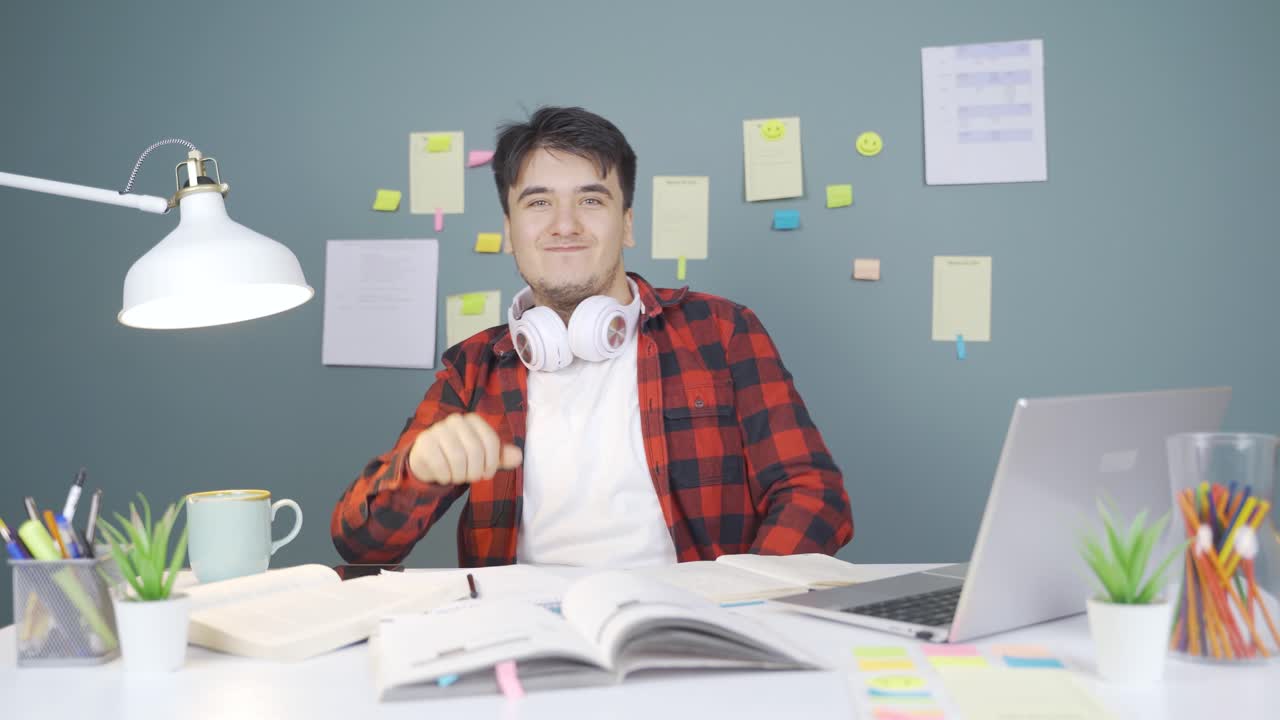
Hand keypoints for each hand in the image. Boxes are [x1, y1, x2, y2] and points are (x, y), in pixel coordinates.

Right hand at [408, 413, 522, 484]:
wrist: (430, 461)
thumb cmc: (460, 458)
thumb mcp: (484, 458)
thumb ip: (501, 456)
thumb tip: (518, 456)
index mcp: (473, 420)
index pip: (491, 441)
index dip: (492, 462)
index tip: (487, 473)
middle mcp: (456, 420)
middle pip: (475, 450)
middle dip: (475, 471)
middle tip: (471, 477)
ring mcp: (438, 429)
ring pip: (458, 458)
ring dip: (460, 475)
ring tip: (457, 476)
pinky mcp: (424, 442)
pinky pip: (441, 464)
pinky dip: (445, 476)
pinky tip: (444, 475)